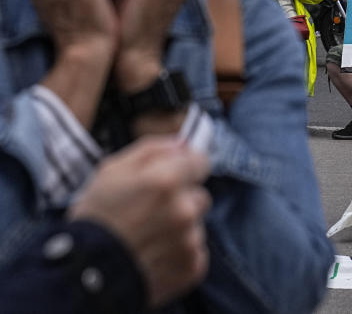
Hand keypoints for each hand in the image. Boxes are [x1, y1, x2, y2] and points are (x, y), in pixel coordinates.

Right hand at [68, 137, 210, 307]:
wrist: (83, 275)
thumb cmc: (94, 219)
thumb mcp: (112, 171)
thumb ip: (152, 149)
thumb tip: (182, 143)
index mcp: (167, 180)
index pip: (201, 162)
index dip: (185, 168)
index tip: (174, 177)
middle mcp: (184, 209)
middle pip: (199, 196)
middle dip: (181, 201)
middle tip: (150, 214)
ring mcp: (190, 240)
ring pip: (196, 226)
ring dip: (179, 230)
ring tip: (147, 238)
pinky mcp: (192, 267)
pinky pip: (196, 252)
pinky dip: (179, 254)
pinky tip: (154, 255)